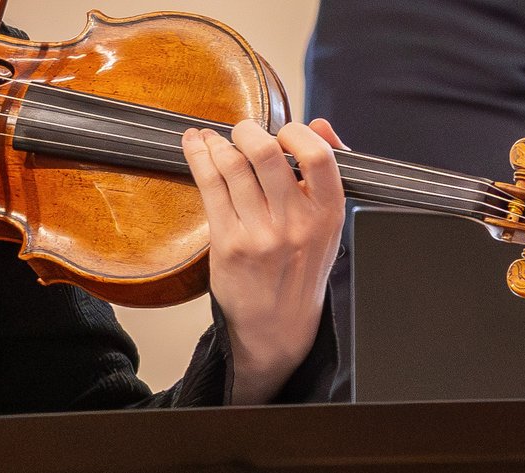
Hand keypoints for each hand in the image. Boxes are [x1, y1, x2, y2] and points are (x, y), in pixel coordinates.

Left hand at [182, 118, 345, 403]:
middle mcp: (295, 224)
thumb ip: (325, 175)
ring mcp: (260, 234)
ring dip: (217, 143)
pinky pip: (211, 187)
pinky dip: (200, 159)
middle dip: (248, 131)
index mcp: (328, 215)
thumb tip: (322, 125)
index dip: (296, 133)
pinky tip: (196, 147)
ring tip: (212, 139)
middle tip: (242, 131)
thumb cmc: (301, 271)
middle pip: (266, 155)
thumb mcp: (328, 226)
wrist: (278, 326)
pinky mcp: (228, 243)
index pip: (318, 156)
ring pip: (232, 167)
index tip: (283, 131)